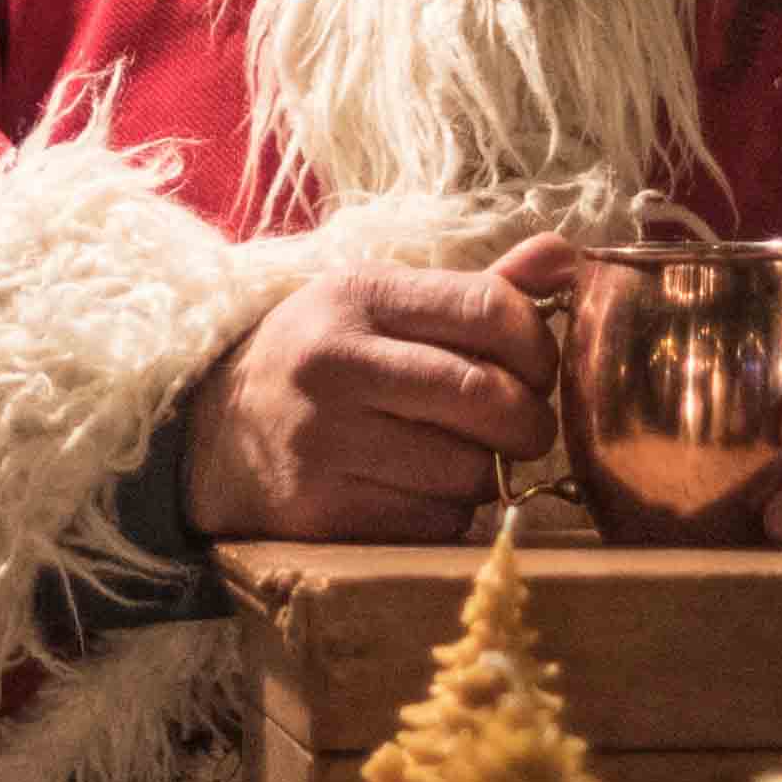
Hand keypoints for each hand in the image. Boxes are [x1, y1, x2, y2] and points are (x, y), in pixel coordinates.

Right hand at [183, 240, 579, 539]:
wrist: (214, 439)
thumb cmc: (324, 365)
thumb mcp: (381, 308)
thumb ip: (476, 290)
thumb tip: (566, 257)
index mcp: (359, 295)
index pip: (492, 309)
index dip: (540, 346)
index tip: (537, 369)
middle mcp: (335, 361)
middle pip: (490, 396)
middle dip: (530, 421)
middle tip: (524, 428)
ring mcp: (324, 439)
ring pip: (470, 470)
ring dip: (485, 474)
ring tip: (456, 458)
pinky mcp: (322, 510)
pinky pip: (436, 523)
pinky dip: (447, 516)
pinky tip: (416, 493)